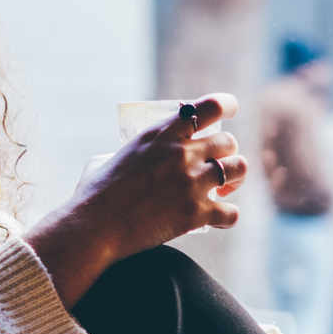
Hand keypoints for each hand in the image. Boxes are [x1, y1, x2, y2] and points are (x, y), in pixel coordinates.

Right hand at [75, 95, 246, 258]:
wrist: (94, 227)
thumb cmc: (94, 194)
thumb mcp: (109, 158)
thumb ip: (132, 153)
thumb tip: (135, 159)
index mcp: (162, 133)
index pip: (210, 106)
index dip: (227, 105)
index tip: (231, 110)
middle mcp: (183, 153)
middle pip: (228, 141)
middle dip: (226, 153)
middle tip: (217, 167)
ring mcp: (192, 183)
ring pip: (239, 170)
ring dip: (235, 179)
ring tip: (223, 190)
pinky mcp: (196, 214)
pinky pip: (232, 213)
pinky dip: (228, 217)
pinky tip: (218, 220)